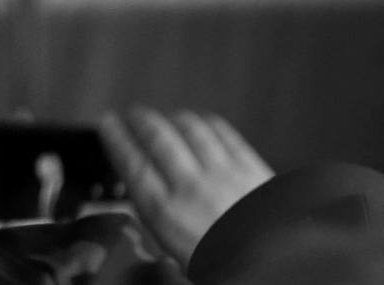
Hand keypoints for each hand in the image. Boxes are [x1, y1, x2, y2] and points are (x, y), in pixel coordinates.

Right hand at [99, 107, 273, 268]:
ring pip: (188, 128)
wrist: (277, 270)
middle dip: (139, 119)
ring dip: (171, 117)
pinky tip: (200, 122)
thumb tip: (145, 192)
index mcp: (165, 212)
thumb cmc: (225, 266)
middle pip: (157, 137)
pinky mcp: (250, 166)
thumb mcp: (175, 250)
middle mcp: (190, 187)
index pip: (131, 161)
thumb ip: (158, 215)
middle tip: (130, 114)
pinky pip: (222, 132)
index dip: (115, 137)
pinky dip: (206, 122)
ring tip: (163, 116)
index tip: (107, 123)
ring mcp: (222, 172)